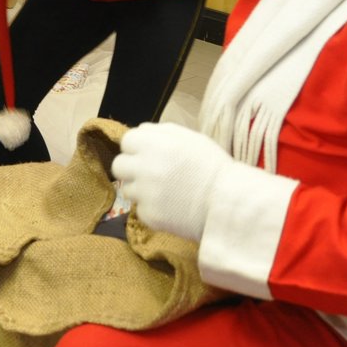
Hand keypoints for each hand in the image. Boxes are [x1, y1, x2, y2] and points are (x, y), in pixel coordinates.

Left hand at [111, 122, 234, 242]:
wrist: (227, 203)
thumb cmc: (212, 166)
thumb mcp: (190, 138)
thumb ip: (161, 132)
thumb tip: (140, 131)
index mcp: (154, 144)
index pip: (127, 141)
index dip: (137, 148)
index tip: (147, 154)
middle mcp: (145, 167)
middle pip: (118, 166)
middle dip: (131, 169)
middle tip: (148, 174)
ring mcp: (145, 193)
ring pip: (128, 189)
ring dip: (141, 190)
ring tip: (165, 192)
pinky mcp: (149, 215)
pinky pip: (140, 209)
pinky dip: (152, 208)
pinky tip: (170, 206)